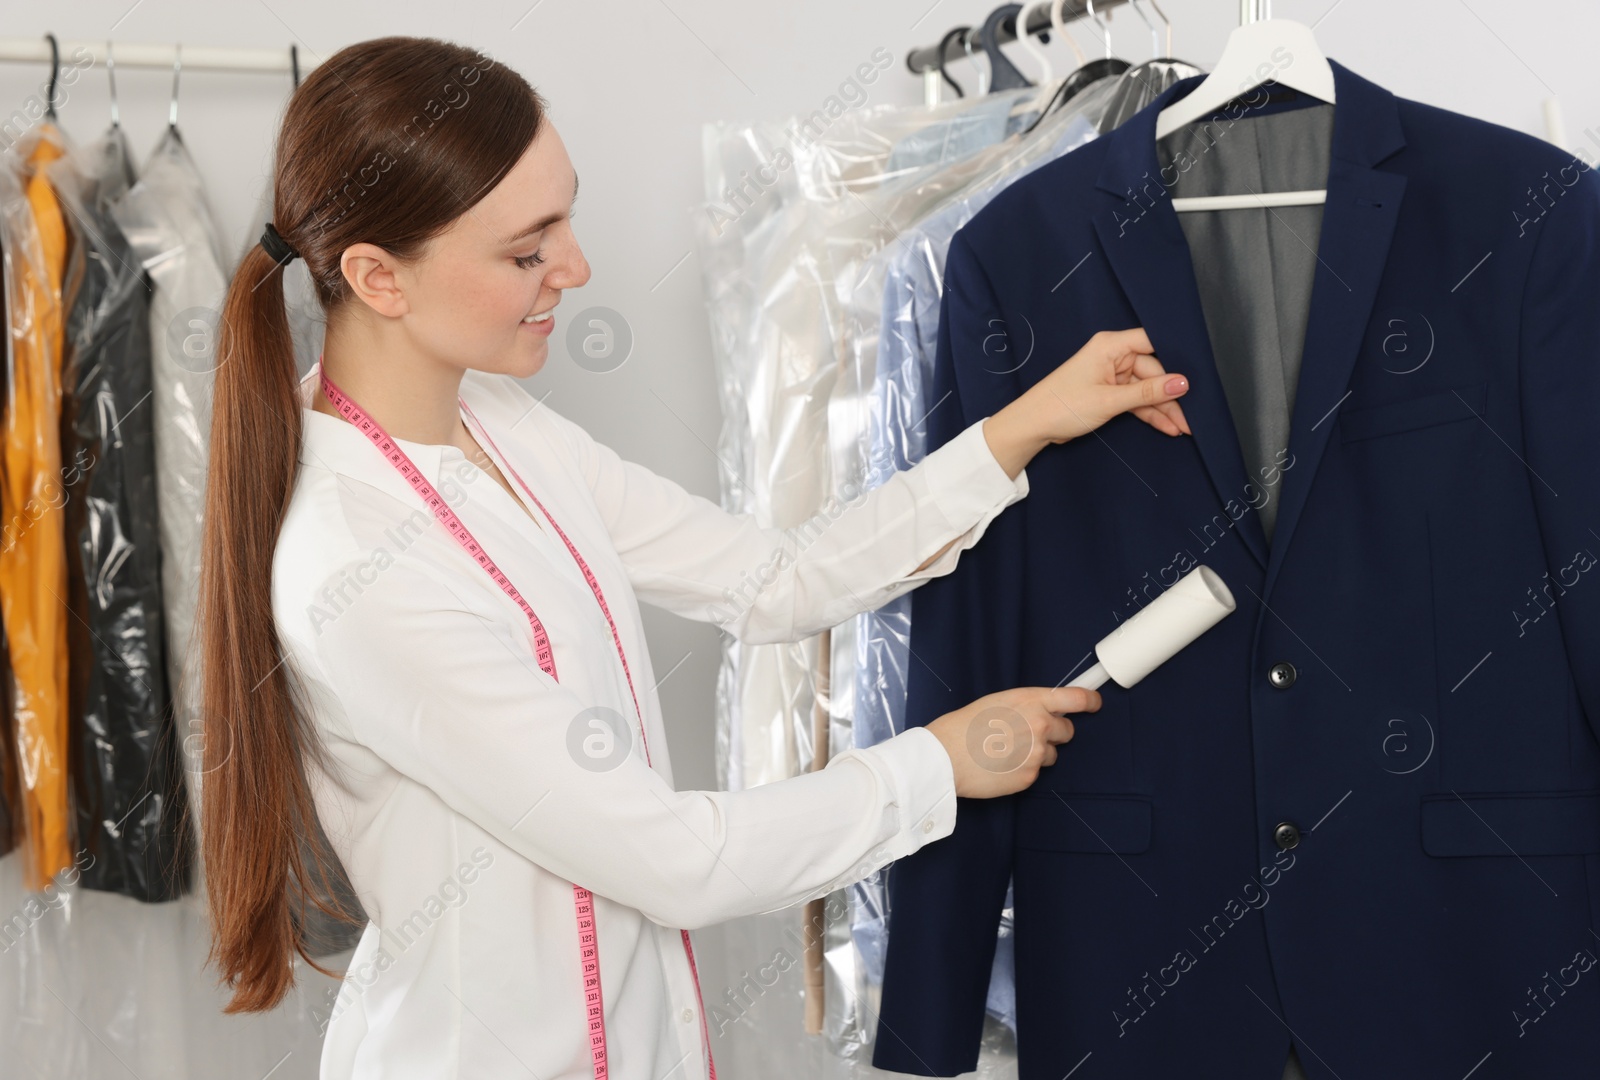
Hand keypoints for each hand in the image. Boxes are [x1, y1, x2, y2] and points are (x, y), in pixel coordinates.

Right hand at [925, 686, 1099, 797]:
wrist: (945, 756)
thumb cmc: (964, 726)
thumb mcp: (998, 702)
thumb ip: (1027, 705)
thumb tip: (1045, 711)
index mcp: (1031, 700)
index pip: (1076, 698)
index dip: (1091, 701)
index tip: (1095, 704)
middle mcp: (1040, 725)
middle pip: (1067, 731)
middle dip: (1054, 733)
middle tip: (1028, 734)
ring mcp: (1037, 753)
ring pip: (1052, 754)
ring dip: (1037, 753)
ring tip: (1007, 751)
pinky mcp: (1030, 776)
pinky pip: (1036, 771)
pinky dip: (1023, 769)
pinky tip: (1002, 765)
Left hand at [982, 328, 1190, 478]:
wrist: (1032, 426)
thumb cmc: (1061, 406)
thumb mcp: (1110, 401)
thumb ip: (1148, 393)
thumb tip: (1182, 384)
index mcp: (1110, 346)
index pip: (1153, 342)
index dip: (1175, 358)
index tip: (1197, 375)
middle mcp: (1112, 356)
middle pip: (1153, 371)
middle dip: (1171, 395)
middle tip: (1192, 417)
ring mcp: (1110, 375)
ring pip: (1146, 389)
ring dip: (1163, 409)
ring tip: (1185, 427)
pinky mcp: (1108, 392)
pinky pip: (1136, 400)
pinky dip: (1149, 413)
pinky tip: (1168, 426)